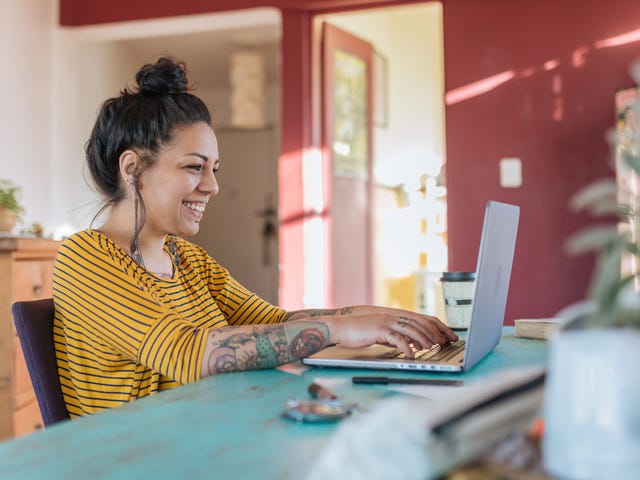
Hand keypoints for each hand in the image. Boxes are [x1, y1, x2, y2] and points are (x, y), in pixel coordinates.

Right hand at [321, 306, 457, 357]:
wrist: (340, 327)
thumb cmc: (359, 332)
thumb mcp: (382, 333)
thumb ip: (397, 336)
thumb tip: (412, 344)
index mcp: (396, 316)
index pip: (424, 318)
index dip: (439, 326)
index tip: (449, 335)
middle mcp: (394, 316)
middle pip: (421, 322)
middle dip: (436, 332)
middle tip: (446, 342)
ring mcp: (387, 321)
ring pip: (412, 329)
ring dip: (424, 339)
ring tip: (432, 348)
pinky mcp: (379, 329)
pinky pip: (397, 338)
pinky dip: (406, 347)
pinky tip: (412, 355)